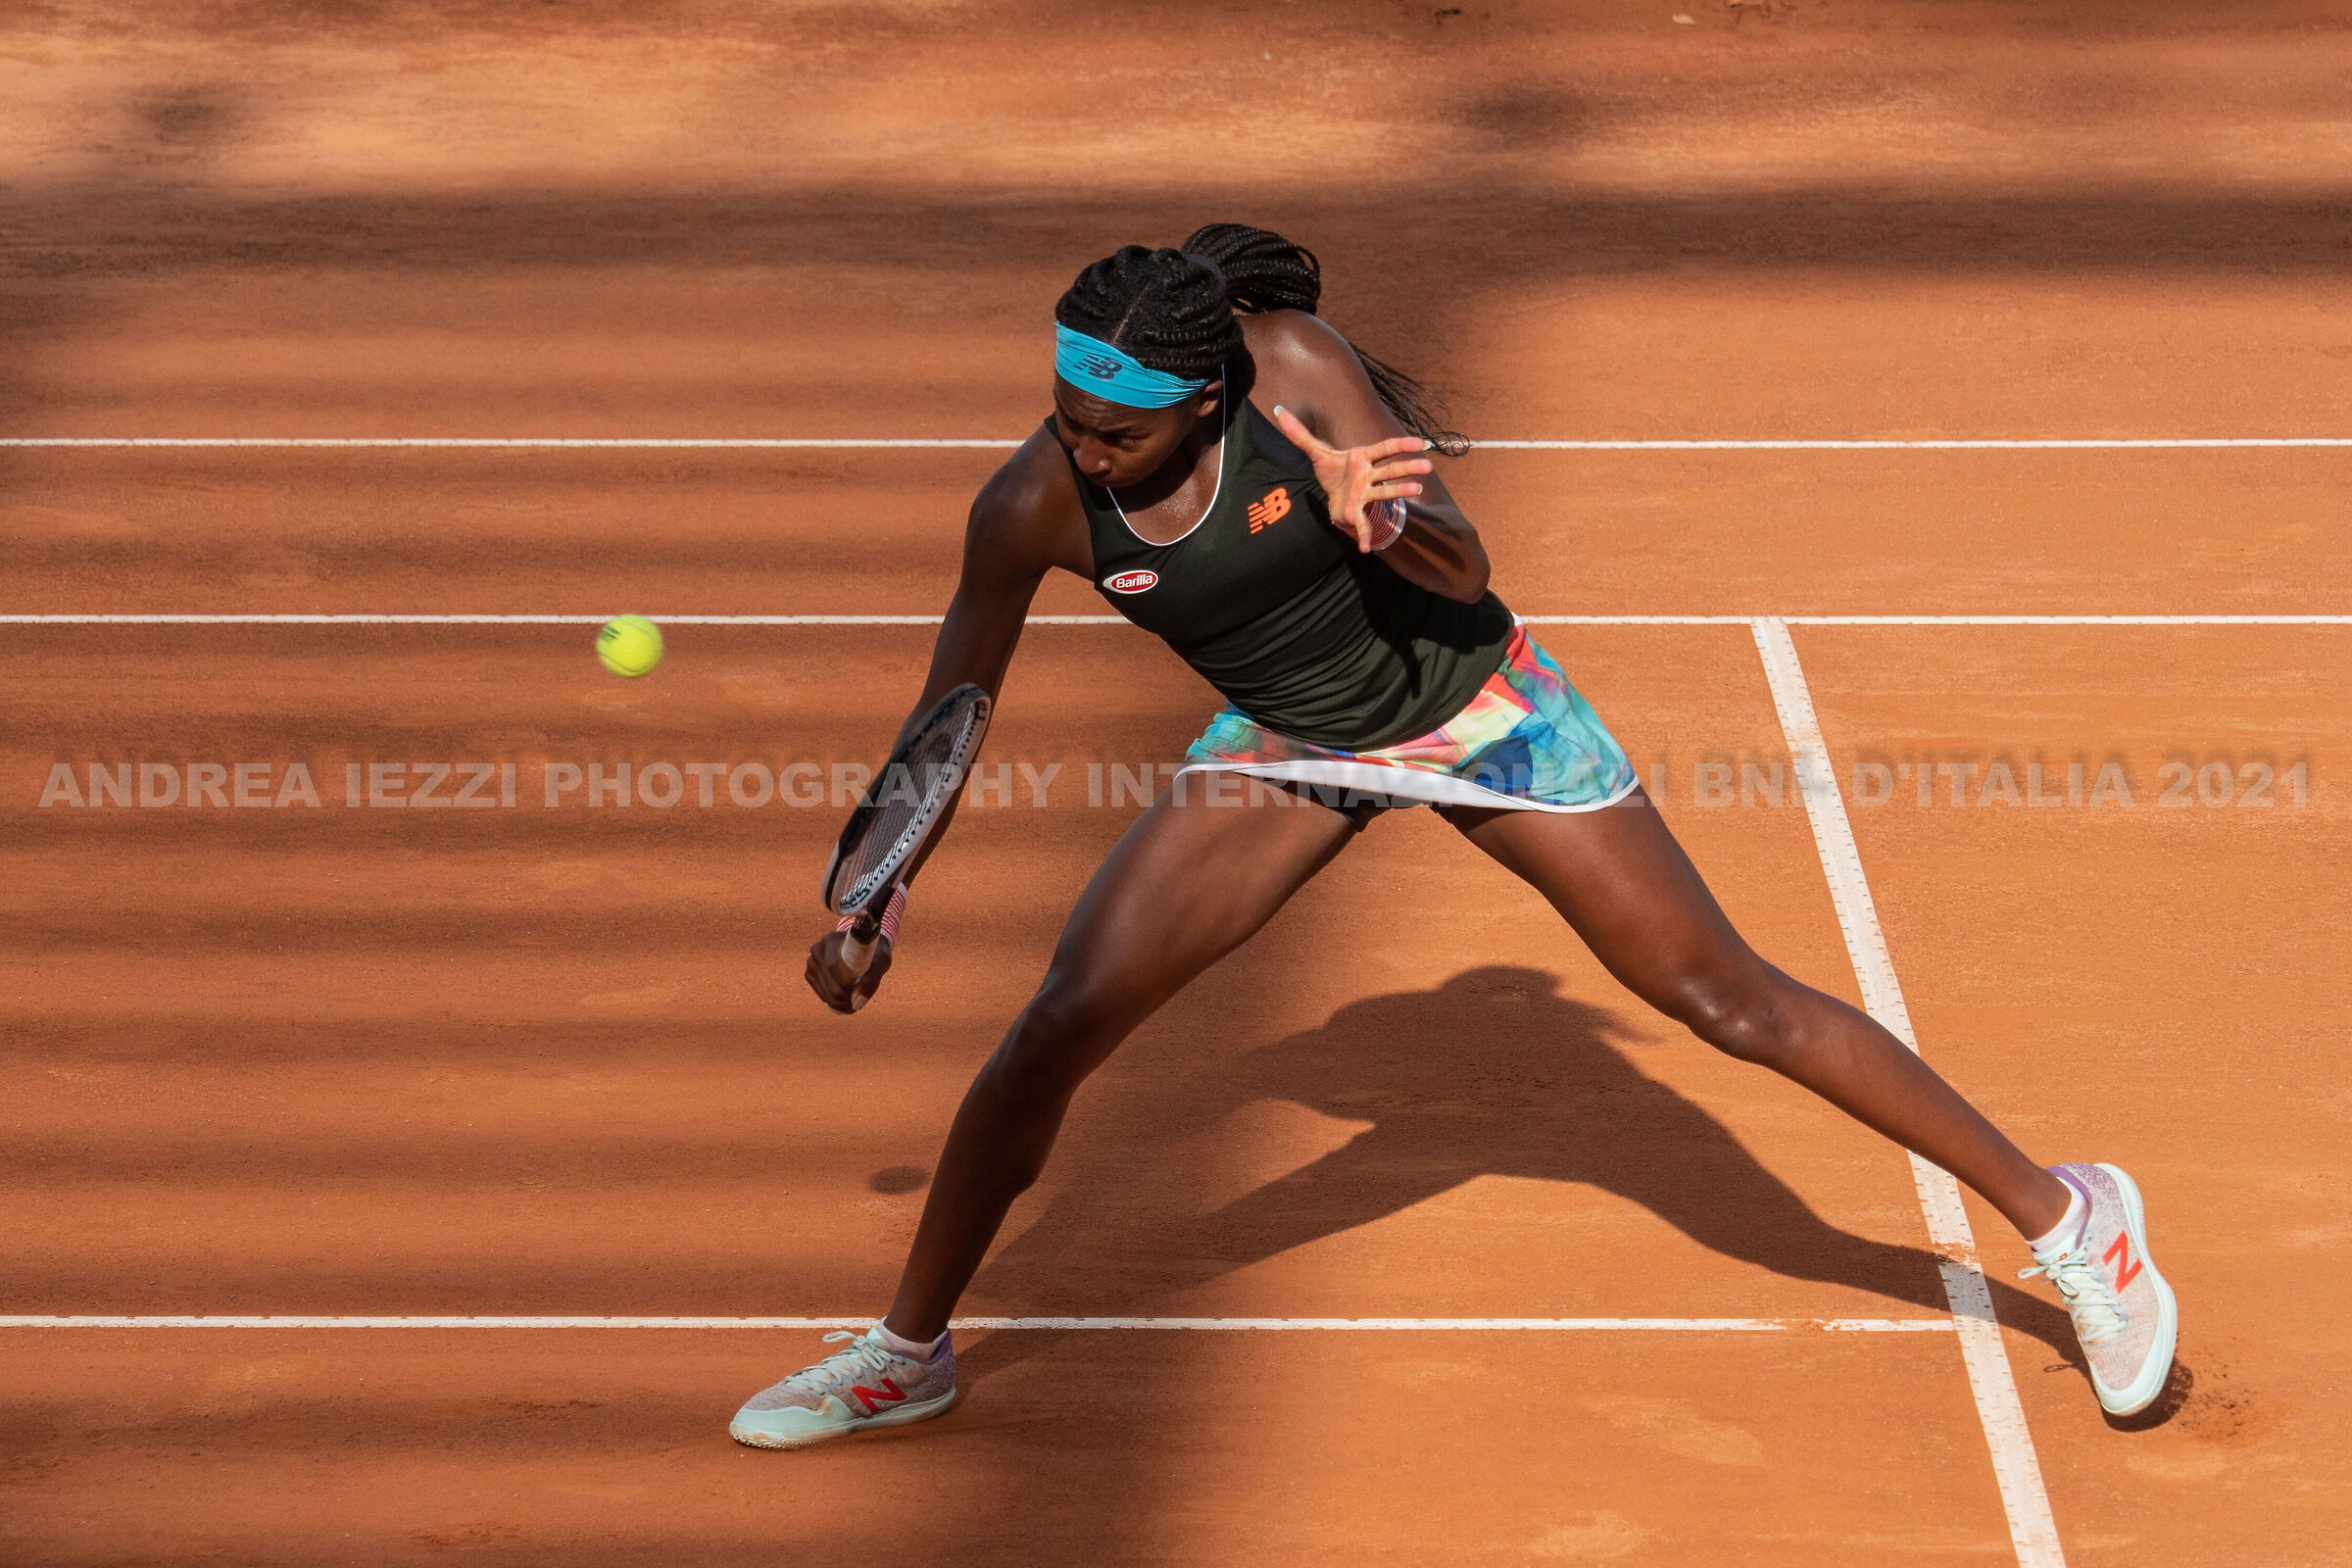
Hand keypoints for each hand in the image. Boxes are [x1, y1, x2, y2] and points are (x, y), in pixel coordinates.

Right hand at [806, 926, 892, 1013]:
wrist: (864, 948)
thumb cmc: (874, 953)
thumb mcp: (881, 962)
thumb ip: (870, 982)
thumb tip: (856, 1005)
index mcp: (833, 940)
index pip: (833, 965)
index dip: (846, 984)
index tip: (860, 992)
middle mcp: (818, 949)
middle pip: (830, 982)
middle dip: (845, 998)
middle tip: (858, 1003)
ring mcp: (812, 961)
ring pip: (824, 991)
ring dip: (840, 1003)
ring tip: (854, 1003)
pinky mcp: (810, 973)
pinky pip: (820, 993)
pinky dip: (832, 1001)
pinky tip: (844, 1000)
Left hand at [1270, 405, 1431, 552]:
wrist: (1332, 495)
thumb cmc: (1332, 470)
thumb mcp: (1314, 451)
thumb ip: (1298, 433)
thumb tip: (1278, 410)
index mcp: (1363, 458)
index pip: (1385, 448)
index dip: (1402, 445)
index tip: (1422, 443)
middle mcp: (1368, 475)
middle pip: (1390, 470)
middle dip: (1408, 468)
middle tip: (1427, 467)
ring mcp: (1365, 494)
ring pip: (1385, 493)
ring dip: (1400, 492)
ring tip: (1417, 491)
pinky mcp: (1356, 512)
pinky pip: (1363, 524)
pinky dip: (1363, 537)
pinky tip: (1365, 549)